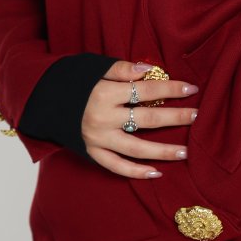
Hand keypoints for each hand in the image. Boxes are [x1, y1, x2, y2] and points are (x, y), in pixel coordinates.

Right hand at [81, 60, 199, 178]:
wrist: (44, 101)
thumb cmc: (74, 81)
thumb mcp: (94, 68)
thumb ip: (121, 69)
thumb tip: (148, 70)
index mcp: (104, 93)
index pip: (145, 91)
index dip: (170, 88)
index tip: (191, 88)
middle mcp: (102, 118)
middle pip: (146, 119)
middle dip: (175, 117)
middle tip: (196, 116)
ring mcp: (97, 138)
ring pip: (136, 148)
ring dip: (162, 151)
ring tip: (185, 151)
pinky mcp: (92, 153)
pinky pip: (116, 166)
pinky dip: (136, 171)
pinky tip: (156, 173)